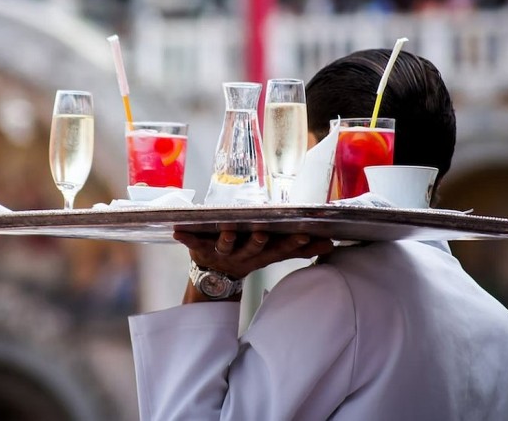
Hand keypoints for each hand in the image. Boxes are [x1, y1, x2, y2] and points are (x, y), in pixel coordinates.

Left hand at [174, 230, 333, 279]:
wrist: (214, 278)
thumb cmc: (248, 256)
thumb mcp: (273, 254)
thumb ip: (299, 248)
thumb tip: (330, 243)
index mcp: (261, 254)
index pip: (280, 250)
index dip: (291, 244)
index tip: (304, 236)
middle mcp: (243, 255)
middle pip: (253, 248)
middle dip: (258, 241)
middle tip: (263, 232)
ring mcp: (221, 253)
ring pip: (226, 245)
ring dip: (226, 238)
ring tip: (227, 229)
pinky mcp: (200, 249)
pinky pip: (192, 243)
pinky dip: (185, 238)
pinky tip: (177, 231)